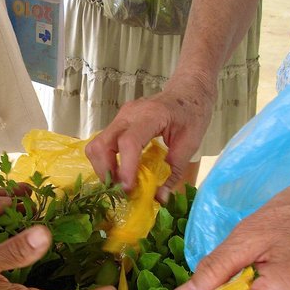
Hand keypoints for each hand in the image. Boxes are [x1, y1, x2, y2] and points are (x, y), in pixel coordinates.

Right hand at [85, 78, 213, 201]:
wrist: (188, 90)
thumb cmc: (193, 113)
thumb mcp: (190, 144)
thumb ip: (173, 172)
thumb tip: (160, 199)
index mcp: (150, 116)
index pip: (128, 143)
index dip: (125, 168)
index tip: (129, 189)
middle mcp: (128, 115)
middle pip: (102, 145)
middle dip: (107, 172)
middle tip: (121, 190)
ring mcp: (120, 117)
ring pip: (96, 145)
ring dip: (103, 168)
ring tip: (119, 183)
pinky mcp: (118, 123)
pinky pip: (102, 144)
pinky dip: (106, 162)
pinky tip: (120, 172)